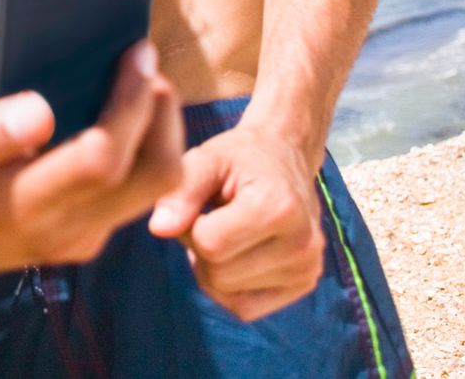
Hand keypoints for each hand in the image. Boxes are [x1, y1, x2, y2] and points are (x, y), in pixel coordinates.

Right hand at [0, 41, 184, 290]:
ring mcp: (78, 241)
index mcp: (21, 206)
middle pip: (152, 177)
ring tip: (137, 83)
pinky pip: (134, 195)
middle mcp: (62, 231)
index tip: (136, 54)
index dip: (130, 104)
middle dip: (163, 115)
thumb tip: (39, 111)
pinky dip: (142, 152)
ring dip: (158, 133)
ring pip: (154, 189)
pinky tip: (116, 116)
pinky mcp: (82, 240)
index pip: (104, 158)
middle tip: (145, 64)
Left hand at [148, 123, 324, 319]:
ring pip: (228, 293)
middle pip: (218, 274)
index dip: (189, 226)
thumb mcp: (207, 159)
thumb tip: (158, 229)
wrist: (285, 157)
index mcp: (279, 208)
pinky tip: (235, 254)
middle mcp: (302, 244)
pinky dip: (228, 287)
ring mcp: (307, 268)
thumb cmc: (240, 157)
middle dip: (200, 247)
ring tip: (226, 230)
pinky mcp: (304, 284)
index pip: (209, 244)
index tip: (198, 203)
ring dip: (213, 266)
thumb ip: (180, 190)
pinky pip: (245, 308)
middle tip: (210, 216)